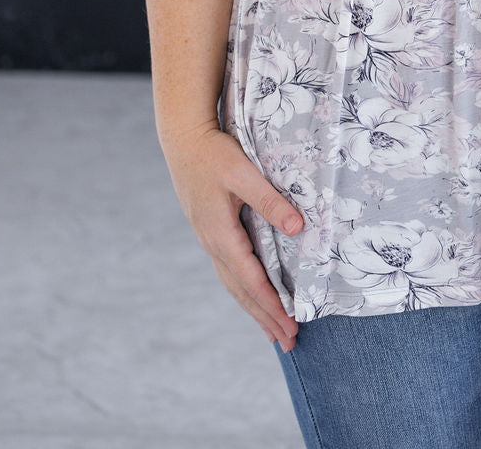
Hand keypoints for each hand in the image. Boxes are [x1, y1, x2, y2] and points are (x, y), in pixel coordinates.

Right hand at [161, 123, 303, 350]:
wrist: (183, 139)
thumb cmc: (214, 153)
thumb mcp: (244, 173)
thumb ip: (270, 200)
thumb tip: (297, 229)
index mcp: (221, 235)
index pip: (252, 280)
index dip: (272, 305)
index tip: (291, 325)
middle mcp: (213, 243)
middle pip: (241, 291)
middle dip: (265, 317)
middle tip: (288, 342)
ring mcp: (209, 238)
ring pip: (233, 283)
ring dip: (254, 308)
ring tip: (272, 331)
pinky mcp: (211, 230)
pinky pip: (229, 270)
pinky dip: (244, 289)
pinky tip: (252, 293)